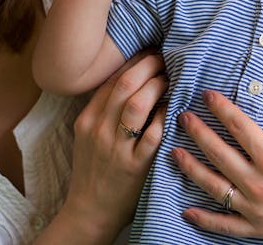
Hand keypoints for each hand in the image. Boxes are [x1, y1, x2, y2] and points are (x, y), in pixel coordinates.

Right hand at [40, 52, 166, 243]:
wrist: (89, 211)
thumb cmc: (94, 167)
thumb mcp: (88, 135)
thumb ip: (103, 108)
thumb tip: (132, 76)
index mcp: (87, 119)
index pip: (112, 79)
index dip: (134, 61)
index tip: (150, 51)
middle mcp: (99, 130)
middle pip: (125, 84)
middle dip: (149, 65)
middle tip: (165, 58)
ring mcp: (116, 148)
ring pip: (138, 104)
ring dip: (158, 86)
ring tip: (170, 78)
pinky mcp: (135, 167)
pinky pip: (154, 134)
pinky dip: (166, 115)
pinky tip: (175, 106)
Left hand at [172, 65, 262, 241]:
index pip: (239, 127)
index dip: (221, 108)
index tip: (206, 95)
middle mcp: (260, 184)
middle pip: (219, 154)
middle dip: (198, 133)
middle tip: (182, 117)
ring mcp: (256, 208)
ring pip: (215, 187)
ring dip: (192, 169)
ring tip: (174, 152)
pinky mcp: (257, 227)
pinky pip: (225, 225)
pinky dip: (205, 219)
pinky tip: (187, 210)